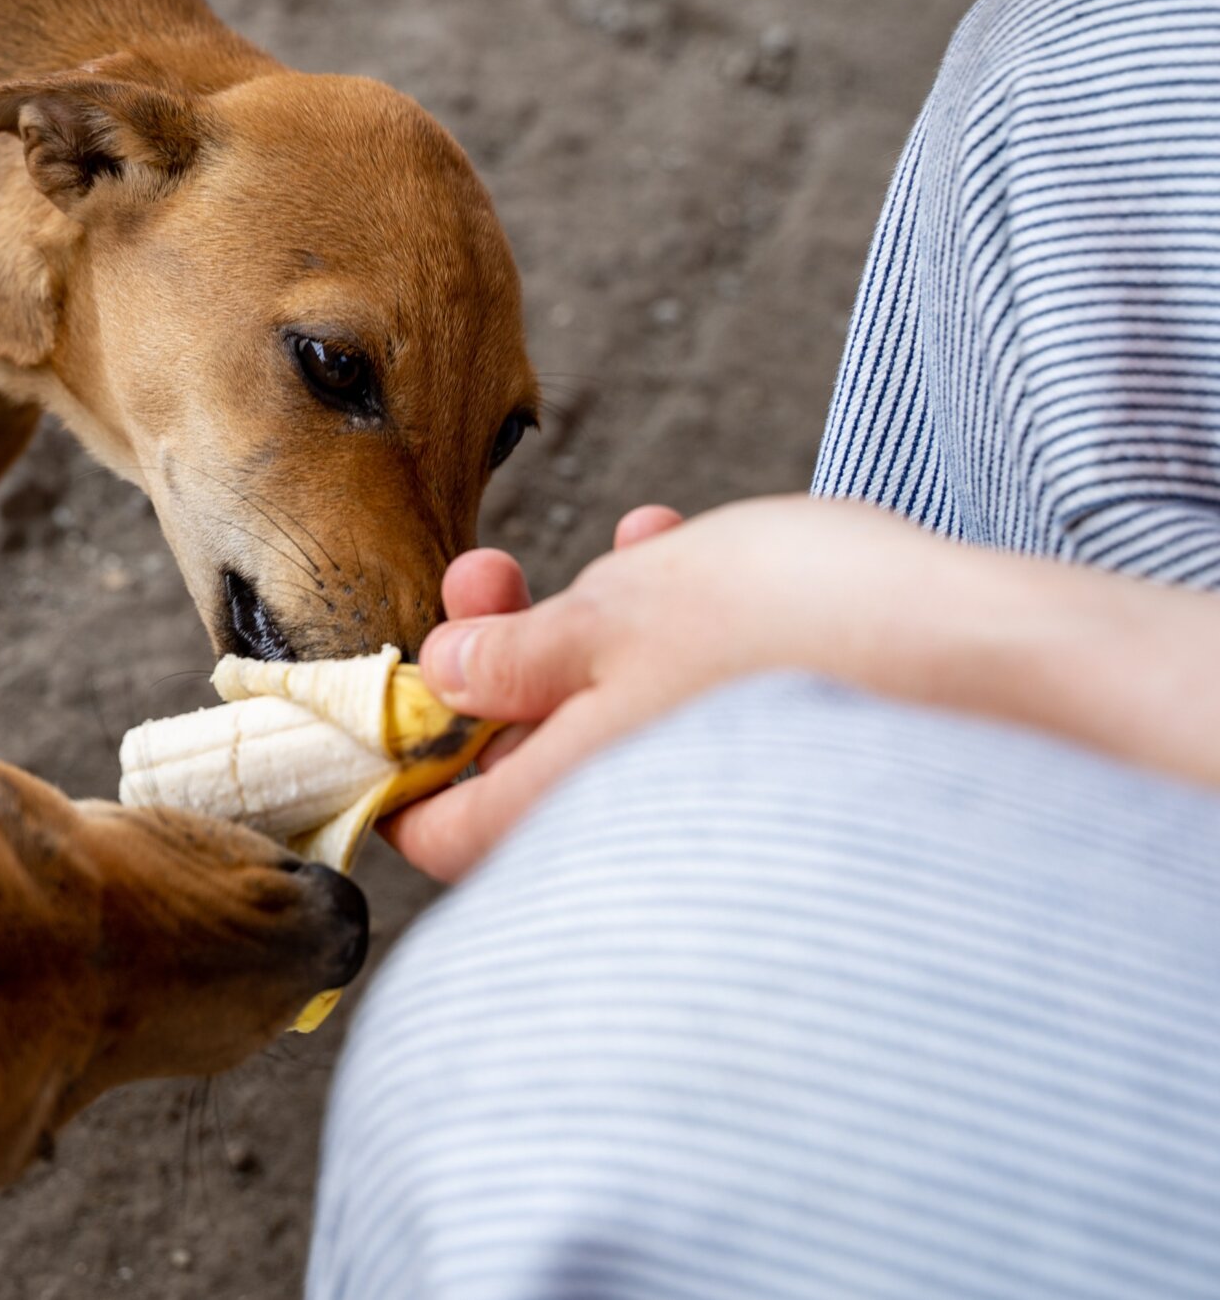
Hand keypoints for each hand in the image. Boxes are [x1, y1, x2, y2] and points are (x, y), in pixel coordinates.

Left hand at [384, 496, 949, 881]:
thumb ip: (514, 656)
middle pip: (519, 757)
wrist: (984, 653)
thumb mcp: (615, 615)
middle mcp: (635, 813)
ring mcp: (709, 788)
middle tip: (489, 575)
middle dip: (496, 653)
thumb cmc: (791, 630)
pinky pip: (687, 694)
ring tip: (619, 539)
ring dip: (591, 620)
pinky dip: (673, 627)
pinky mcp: (771, 748)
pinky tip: (687, 546)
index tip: (389, 695)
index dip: (398, 765)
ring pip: (608, 709)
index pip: (442, 835)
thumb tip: (441, 681)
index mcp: (573, 800)